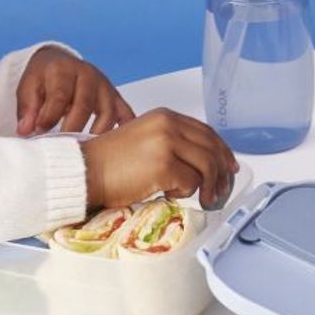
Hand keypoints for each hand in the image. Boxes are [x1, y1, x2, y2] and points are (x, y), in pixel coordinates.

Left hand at [16, 47, 135, 135]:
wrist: (57, 63)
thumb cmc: (43, 79)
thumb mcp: (27, 87)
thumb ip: (27, 109)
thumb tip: (26, 130)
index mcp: (63, 69)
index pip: (60, 95)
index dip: (50, 116)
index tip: (40, 133)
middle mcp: (87, 74)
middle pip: (85, 104)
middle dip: (72, 129)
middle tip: (61, 146)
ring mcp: (104, 86)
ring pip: (108, 112)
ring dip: (96, 133)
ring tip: (82, 149)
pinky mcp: (115, 96)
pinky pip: (125, 113)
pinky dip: (124, 129)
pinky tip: (115, 145)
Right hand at [81, 108, 238, 210]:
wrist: (85, 171)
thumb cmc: (109, 161)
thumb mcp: (144, 139)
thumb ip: (171, 142)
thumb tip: (201, 160)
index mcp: (165, 116)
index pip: (205, 131)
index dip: (221, 149)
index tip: (229, 165)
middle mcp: (168, 125)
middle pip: (211, 147)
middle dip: (222, 170)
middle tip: (223, 188)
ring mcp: (166, 144)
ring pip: (206, 166)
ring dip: (209, 186)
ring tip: (204, 198)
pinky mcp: (163, 166)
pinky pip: (191, 183)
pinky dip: (186, 193)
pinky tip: (170, 194)